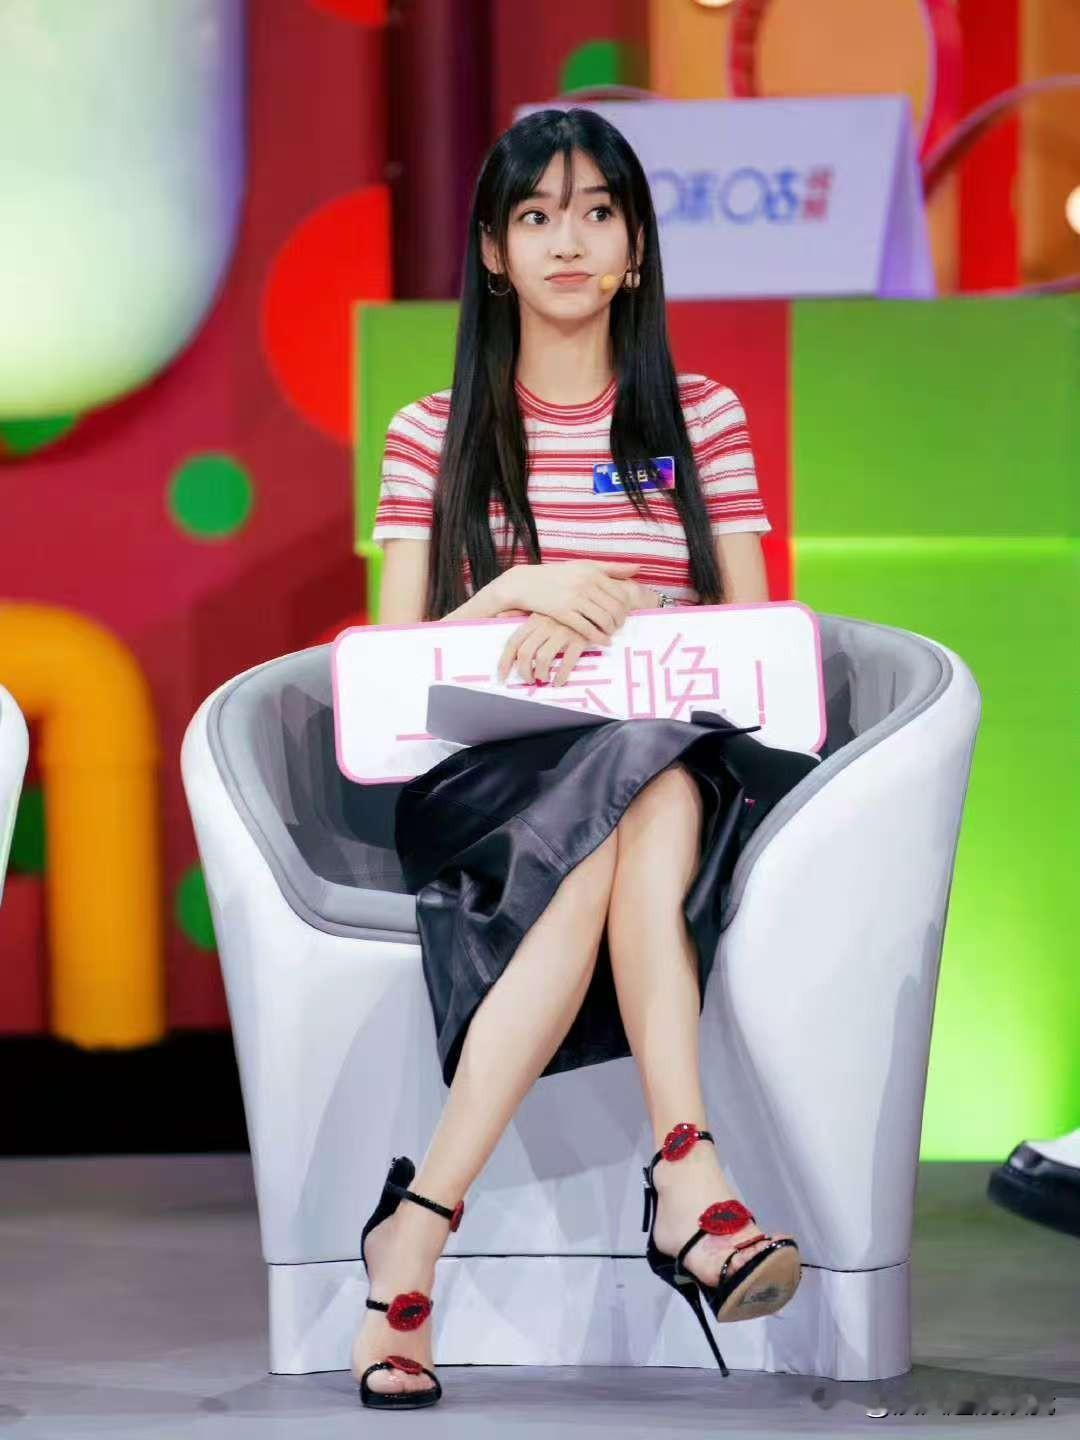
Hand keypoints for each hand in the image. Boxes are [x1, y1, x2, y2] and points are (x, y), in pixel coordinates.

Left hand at [496, 612, 593, 686]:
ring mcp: (562, 632)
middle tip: (529, 680)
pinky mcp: (579, 639)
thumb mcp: (542, 605)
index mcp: (534, 618)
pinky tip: (559, 681)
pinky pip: (566, 662)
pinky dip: (561, 676)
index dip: (505, 662)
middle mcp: (545, 625)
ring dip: (541, 674)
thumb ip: (520, 611)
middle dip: (524, 672)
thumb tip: (498, 615)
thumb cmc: (565, 608)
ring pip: (543, 659)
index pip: (513, 642)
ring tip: (544, 679)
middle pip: (526, 653)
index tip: (502, 676)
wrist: (597, 601)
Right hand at [498, 560, 642, 645]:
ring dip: (611, 630)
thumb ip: (611, 568)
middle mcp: (585, 584)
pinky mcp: (563, 613)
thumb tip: (638, 568)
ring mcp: (574, 599)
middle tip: (620, 627)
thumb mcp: (584, 566)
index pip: (620, 593)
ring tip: (611, 633)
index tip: (625, 614)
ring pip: (604, 619)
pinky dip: (599, 637)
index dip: (626, 607)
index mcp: (593, 572)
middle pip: (615, 608)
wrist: (527, 583)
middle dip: (621, 621)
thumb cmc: (558, 575)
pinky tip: (604, 641)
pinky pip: (587, 629)